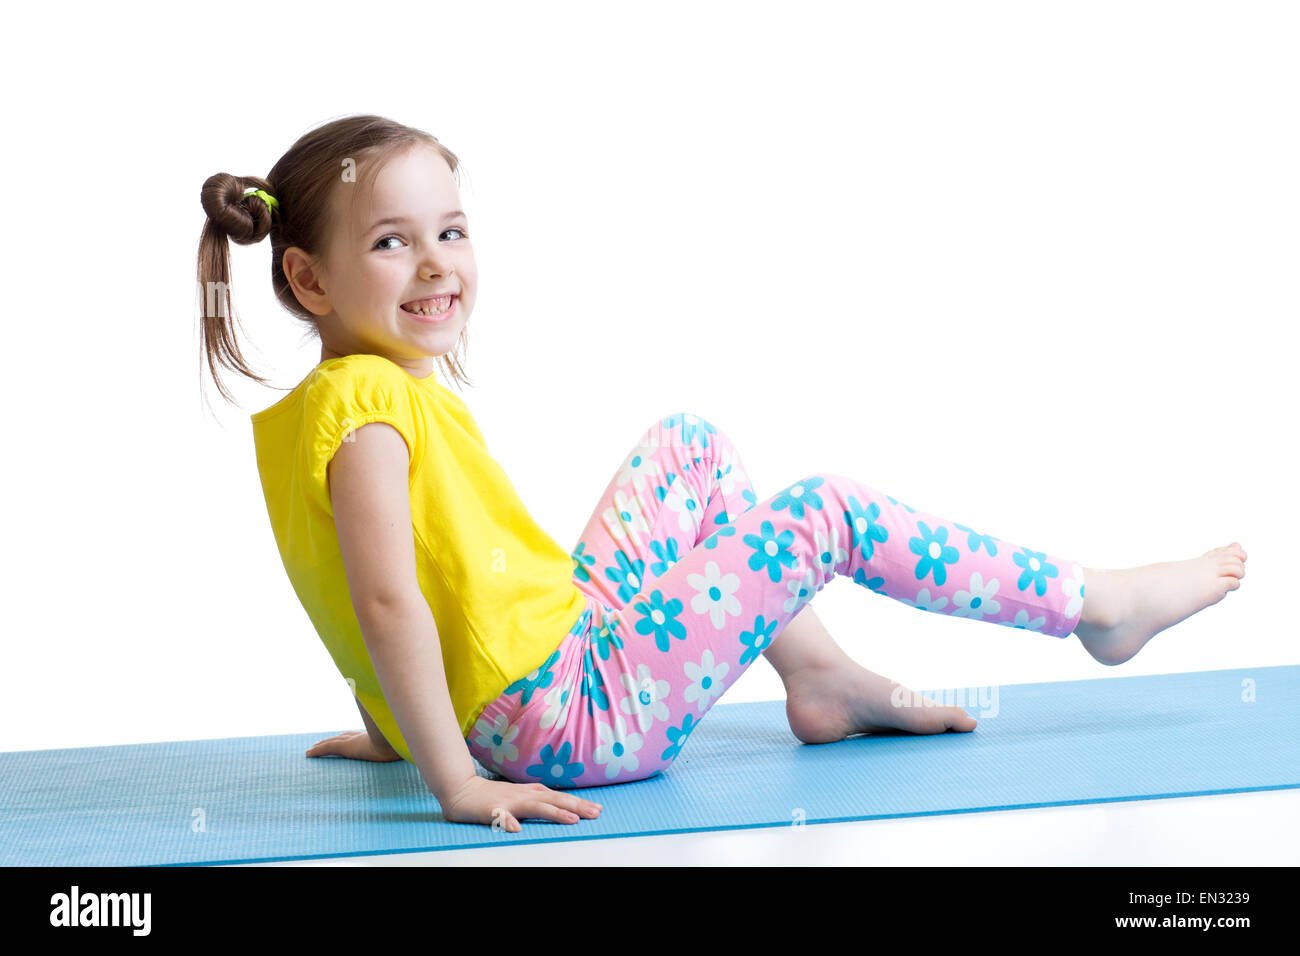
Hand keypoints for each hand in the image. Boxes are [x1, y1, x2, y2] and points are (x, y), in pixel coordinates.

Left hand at [305, 729, 402, 761]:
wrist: (396, 742)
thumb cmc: (403, 743)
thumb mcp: (405, 745)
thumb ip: (411, 745)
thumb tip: (432, 747)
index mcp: (373, 739)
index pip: (359, 735)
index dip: (351, 735)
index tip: (346, 736)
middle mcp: (362, 737)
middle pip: (344, 736)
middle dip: (335, 738)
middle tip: (325, 741)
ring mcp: (353, 742)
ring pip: (333, 742)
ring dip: (323, 744)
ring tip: (313, 748)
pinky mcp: (347, 748)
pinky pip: (328, 748)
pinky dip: (318, 750)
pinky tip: (309, 753)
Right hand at [441, 775, 602, 831]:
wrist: (462, 791)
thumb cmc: (493, 796)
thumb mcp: (520, 796)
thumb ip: (538, 800)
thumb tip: (561, 805)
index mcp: (531, 793)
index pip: (559, 798)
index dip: (579, 803)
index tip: (598, 809)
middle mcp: (524, 795)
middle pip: (555, 800)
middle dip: (576, 806)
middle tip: (596, 813)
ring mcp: (509, 802)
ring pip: (535, 807)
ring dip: (554, 812)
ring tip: (572, 819)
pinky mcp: (492, 810)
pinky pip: (501, 817)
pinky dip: (508, 822)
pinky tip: (516, 828)